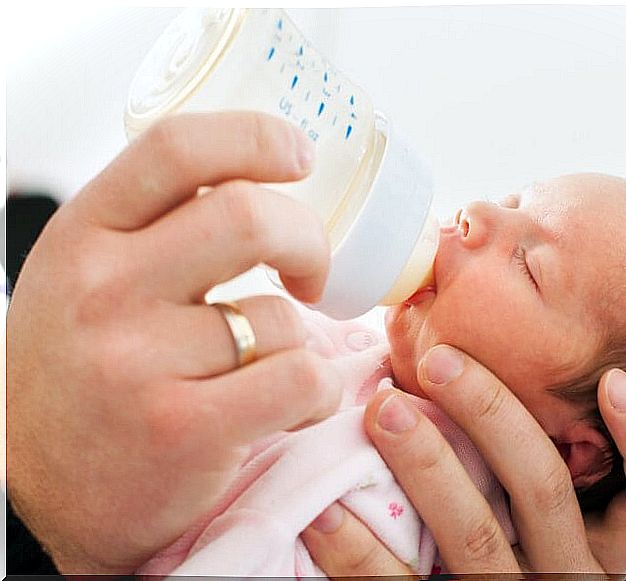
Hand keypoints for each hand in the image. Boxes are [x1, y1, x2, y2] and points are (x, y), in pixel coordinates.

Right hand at [7, 112, 342, 572]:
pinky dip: (318, 390)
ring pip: (280, 317)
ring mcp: (137, 361)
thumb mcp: (87, 276)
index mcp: (84, 234)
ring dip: (302, 341)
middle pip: (250, 218)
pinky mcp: (180, 431)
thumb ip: (153, 226)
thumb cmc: (80, 370)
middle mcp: (104, 288)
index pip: (179, 149)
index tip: (300, 158)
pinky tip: (294, 404)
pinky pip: (299, 380)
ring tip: (276, 365)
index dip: (258, 138)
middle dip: (309, 241)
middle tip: (310, 275)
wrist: (32, 487)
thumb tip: (260, 179)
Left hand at [301, 345, 625, 574]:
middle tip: (440, 359)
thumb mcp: (547, 524)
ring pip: (475, 537)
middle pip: (543, 492)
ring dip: (426, 464)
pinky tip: (325, 509)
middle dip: (493, 415)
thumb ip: (543, 466)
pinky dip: (358, 550)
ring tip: (381, 408)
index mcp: (596, 552)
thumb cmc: (517, 553)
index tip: (613, 378)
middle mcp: (562, 578)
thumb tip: (490, 358)